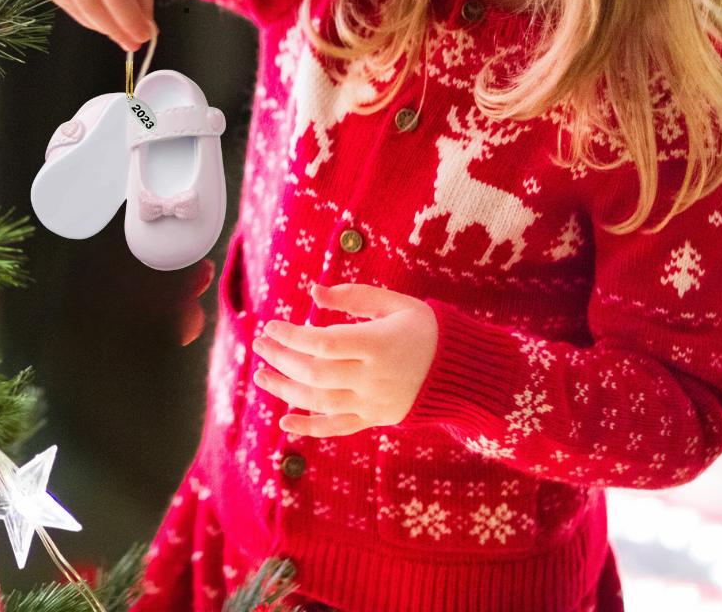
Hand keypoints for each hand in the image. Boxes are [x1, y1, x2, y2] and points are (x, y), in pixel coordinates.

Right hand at [27, 0, 156, 51]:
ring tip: (118, 27)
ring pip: (75, 7)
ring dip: (99, 24)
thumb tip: (144, 31)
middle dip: (114, 29)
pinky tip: (98, 12)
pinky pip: (62, 1)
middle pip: (91, 4)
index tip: (144, 37)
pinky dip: (83, 13)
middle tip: (133, 42)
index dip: (129, 20)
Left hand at [250, 282, 437, 437]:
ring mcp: (373, 403)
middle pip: (315, 373)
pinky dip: (309, 428)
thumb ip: (354, 296)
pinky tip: (284, 423)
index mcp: (378, 344)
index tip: (271, 325)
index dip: (292, 336)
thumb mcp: (396, 303)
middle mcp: (372, 378)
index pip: (323, 344)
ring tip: (261, 376)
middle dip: (281, 359)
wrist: (462, 371)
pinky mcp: (375, 419)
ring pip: (319, 402)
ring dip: (285, 390)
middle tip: (259, 345)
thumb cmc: (425, 329)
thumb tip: (314, 292)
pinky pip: (337, 428)